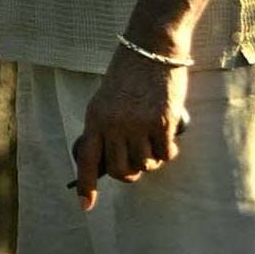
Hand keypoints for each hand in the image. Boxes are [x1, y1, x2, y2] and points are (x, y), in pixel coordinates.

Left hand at [72, 45, 189, 210]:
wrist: (152, 47)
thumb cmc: (130, 73)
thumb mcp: (106, 99)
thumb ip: (105, 126)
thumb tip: (113, 158)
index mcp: (95, 118)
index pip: (86, 159)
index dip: (85, 186)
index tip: (86, 206)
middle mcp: (114, 124)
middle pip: (121, 171)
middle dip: (130, 174)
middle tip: (138, 164)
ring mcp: (138, 124)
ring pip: (145, 164)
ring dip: (151, 161)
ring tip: (154, 146)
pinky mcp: (162, 121)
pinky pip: (165, 153)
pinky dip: (168, 152)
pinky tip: (168, 143)